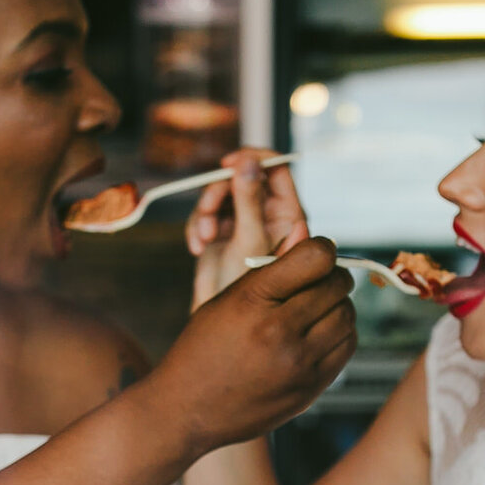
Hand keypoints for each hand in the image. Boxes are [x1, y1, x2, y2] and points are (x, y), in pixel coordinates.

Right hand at [145, 235, 354, 451]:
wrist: (187, 410)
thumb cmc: (203, 348)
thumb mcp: (225, 299)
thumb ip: (269, 267)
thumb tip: (309, 235)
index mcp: (252, 300)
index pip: (317, 257)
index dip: (322, 250)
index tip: (315, 256)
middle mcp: (278, 331)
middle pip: (337, 285)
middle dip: (331, 277)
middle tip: (319, 281)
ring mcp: (297, 364)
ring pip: (346, 316)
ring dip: (337, 306)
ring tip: (316, 309)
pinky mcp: (309, 389)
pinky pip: (346, 347)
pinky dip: (339, 334)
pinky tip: (318, 334)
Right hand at [188, 149, 309, 307]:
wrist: (219, 326)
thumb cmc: (244, 293)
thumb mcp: (247, 242)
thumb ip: (248, 200)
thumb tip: (248, 162)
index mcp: (288, 215)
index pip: (277, 170)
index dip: (254, 159)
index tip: (229, 163)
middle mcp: (267, 216)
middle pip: (243, 177)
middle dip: (220, 191)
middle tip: (207, 209)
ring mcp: (244, 224)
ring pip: (221, 194)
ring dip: (206, 211)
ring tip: (203, 238)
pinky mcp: (222, 233)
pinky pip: (206, 212)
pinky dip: (198, 225)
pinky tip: (197, 247)